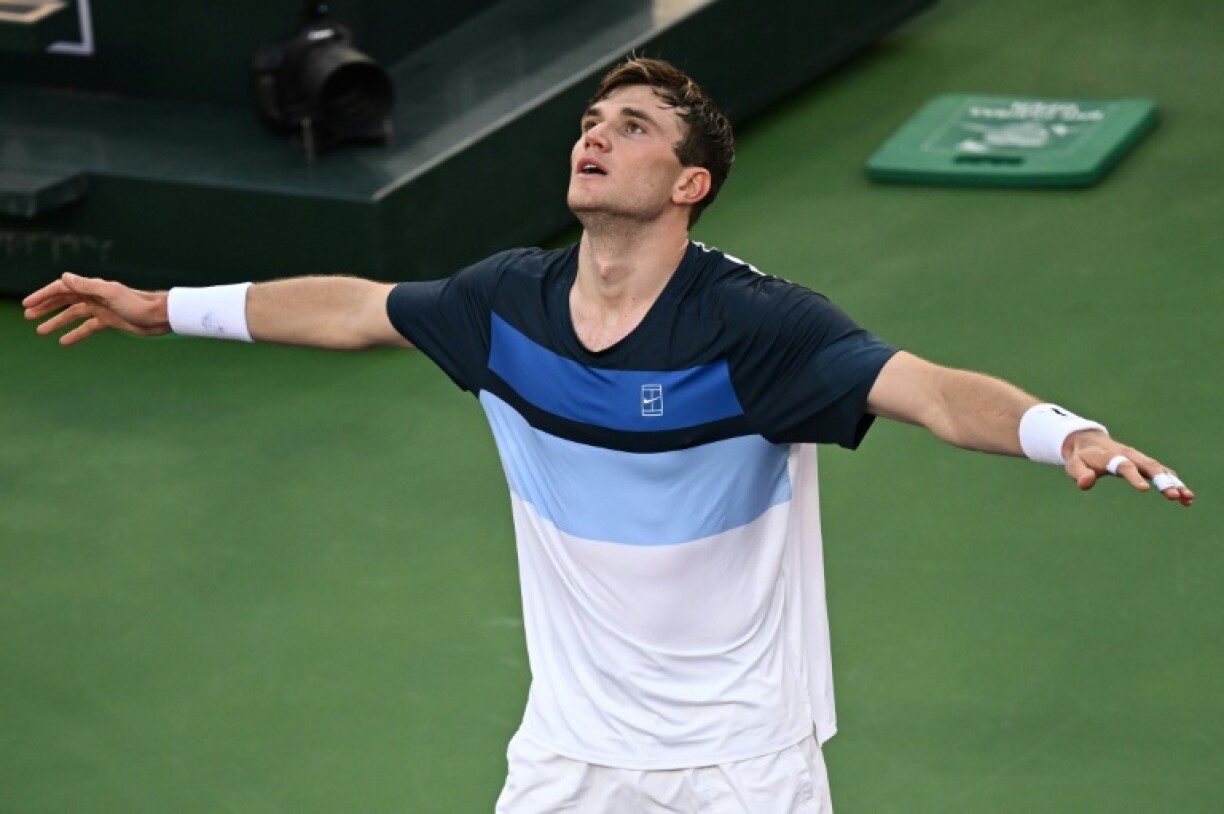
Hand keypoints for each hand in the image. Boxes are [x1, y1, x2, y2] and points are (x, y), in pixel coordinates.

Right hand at [22, 272, 169, 344]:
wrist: (161, 316)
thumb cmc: (139, 303)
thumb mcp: (111, 293)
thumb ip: (88, 286)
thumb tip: (64, 277)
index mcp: (93, 287)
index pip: (62, 288)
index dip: (43, 295)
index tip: (28, 304)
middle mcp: (95, 296)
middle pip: (64, 300)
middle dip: (45, 307)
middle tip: (28, 316)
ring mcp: (102, 309)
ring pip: (73, 315)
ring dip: (56, 322)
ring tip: (40, 331)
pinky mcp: (110, 321)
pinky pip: (88, 327)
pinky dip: (75, 333)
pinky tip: (64, 342)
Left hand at [1064, 429, 1193, 506]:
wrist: (1089, 442)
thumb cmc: (1081, 457)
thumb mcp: (1074, 465)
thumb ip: (1079, 473)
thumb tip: (1085, 483)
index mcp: (1111, 456)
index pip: (1124, 466)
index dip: (1134, 477)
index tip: (1145, 489)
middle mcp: (1129, 455)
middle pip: (1149, 466)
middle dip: (1163, 481)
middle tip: (1175, 496)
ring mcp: (1139, 458)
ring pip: (1160, 469)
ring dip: (1174, 483)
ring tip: (1187, 498)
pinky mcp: (1144, 464)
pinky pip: (1162, 472)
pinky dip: (1174, 482)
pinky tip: (1186, 497)